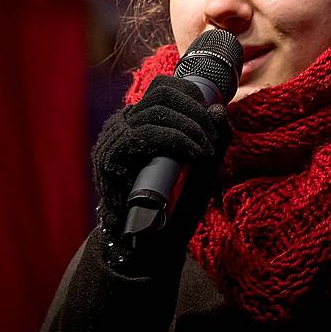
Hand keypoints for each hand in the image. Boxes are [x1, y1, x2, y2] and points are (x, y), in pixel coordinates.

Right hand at [91, 75, 230, 269]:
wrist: (150, 245)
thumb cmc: (176, 205)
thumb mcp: (203, 167)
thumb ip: (214, 139)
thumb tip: (219, 107)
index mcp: (142, 121)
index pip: (164, 86)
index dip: (192, 92)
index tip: (211, 114)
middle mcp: (125, 124)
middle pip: (162, 91)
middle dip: (195, 110)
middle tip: (211, 136)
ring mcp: (115, 139)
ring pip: (157, 109)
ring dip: (190, 126)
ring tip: (205, 149)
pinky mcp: (111, 157)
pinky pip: (146, 133)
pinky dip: (176, 139)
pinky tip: (193, 153)